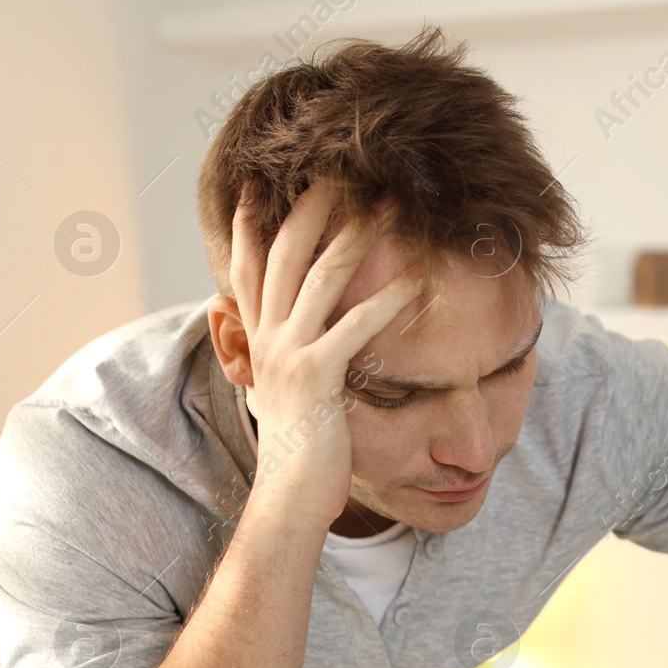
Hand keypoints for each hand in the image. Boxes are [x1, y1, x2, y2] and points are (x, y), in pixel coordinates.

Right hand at [221, 179, 422, 528]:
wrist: (289, 498)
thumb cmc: (299, 447)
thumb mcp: (285, 391)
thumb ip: (284, 356)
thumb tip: (289, 337)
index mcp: (258, 337)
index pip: (248, 265)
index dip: (253, 221)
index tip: (263, 181)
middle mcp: (267, 338)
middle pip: (286, 253)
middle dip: (313, 207)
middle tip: (343, 169)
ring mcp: (289, 354)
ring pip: (321, 279)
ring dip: (358, 236)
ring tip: (392, 206)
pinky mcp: (318, 377)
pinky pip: (355, 327)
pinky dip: (388, 300)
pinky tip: (419, 282)